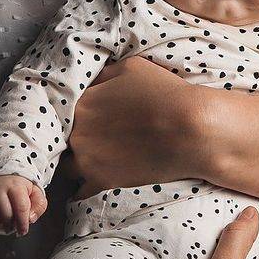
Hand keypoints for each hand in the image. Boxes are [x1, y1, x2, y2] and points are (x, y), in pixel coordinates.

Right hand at [0, 175, 47, 236]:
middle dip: (11, 225)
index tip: (23, 230)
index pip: (20, 209)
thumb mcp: (34, 190)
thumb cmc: (16, 184)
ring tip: (3, 222)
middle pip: (5, 218)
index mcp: (13, 185)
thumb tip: (30, 219)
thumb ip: (39, 205)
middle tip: (13, 222)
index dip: (23, 224)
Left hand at [63, 54, 201, 192]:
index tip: (94, 118)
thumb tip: (92, 84)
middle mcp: (78, 133)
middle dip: (80, 137)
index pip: (67, 110)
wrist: (191, 130)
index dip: (80, 114)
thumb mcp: (130, 68)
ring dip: (79, 161)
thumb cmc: (164, 94)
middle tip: (101, 137)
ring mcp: (87, 160)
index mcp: (83, 103)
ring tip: (98, 159)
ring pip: (68, 164)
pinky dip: (87, 186)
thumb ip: (102, 76)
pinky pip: (81, 190)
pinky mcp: (101, 181)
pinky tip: (99, 179)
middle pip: (67, 137)